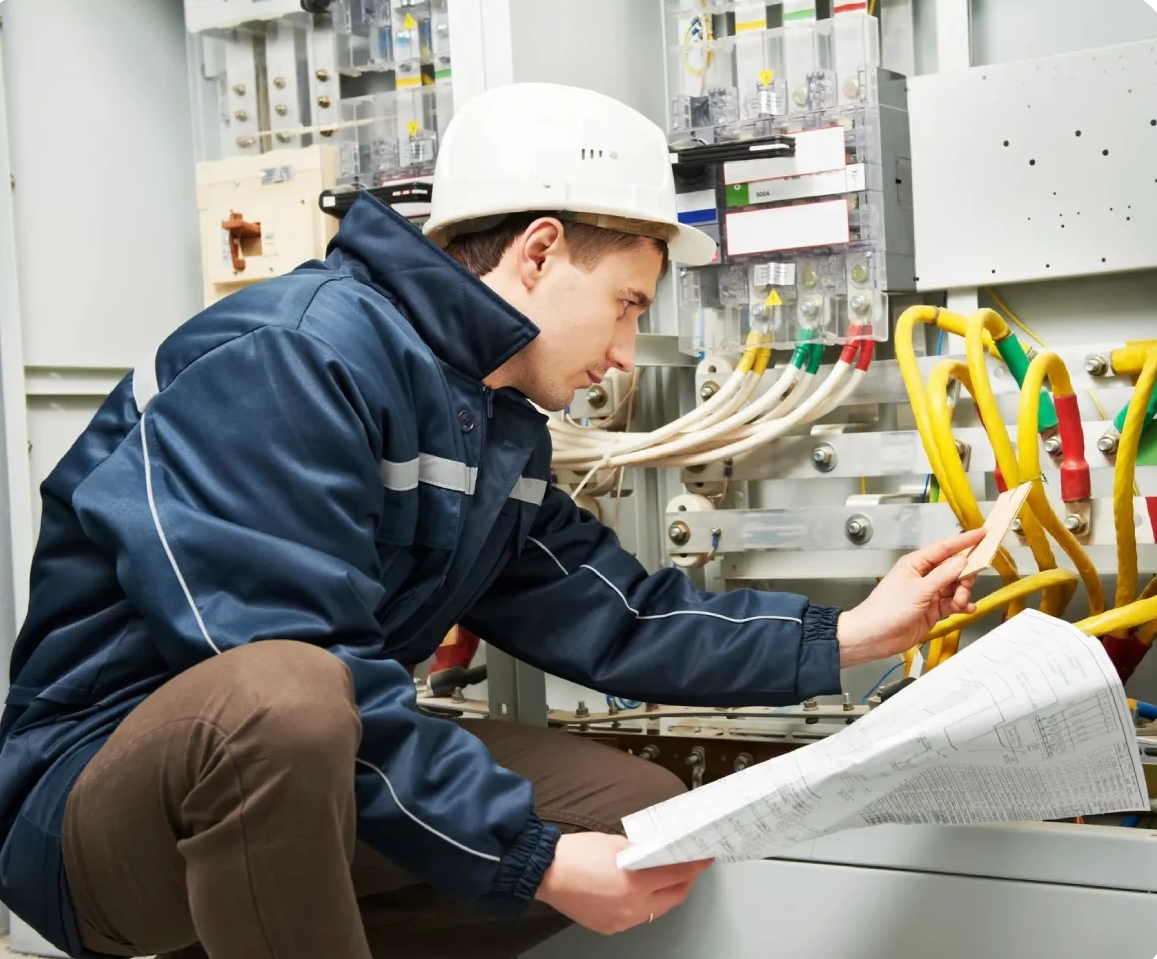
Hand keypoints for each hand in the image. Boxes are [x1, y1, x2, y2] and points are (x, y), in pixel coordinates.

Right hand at [535, 832, 711, 934]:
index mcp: (635, 883)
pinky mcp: (609, 927)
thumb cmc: (575, 854)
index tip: (703, 859)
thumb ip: (642, 851)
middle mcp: (631, 907)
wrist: (545, 872)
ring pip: (656, 910)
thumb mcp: (616, 843)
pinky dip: (644, 904)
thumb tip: (660, 853)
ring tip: (666, 878)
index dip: (694, 866)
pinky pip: (637, 917)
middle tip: (689, 868)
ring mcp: (621, 921)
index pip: (677, 875)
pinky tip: (641, 891)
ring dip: (666, 894)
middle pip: (673, 898)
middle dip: (685, 882)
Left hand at [836, 529, 984, 667]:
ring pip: (955, 587)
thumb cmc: (886, 609)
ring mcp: (928, 594)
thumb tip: (961, 561)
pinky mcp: (932, 610)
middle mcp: (923, 576)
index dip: (964, 541)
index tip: (982, 534)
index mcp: (915, 564)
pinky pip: (953, 604)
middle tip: (966, 585)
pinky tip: (966, 609)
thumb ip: (942, 576)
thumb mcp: (918, 590)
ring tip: (960, 602)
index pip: (944, 548)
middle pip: (953, 568)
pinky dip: (961, 605)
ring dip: (962, 594)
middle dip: (965, 576)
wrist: (875, 636)